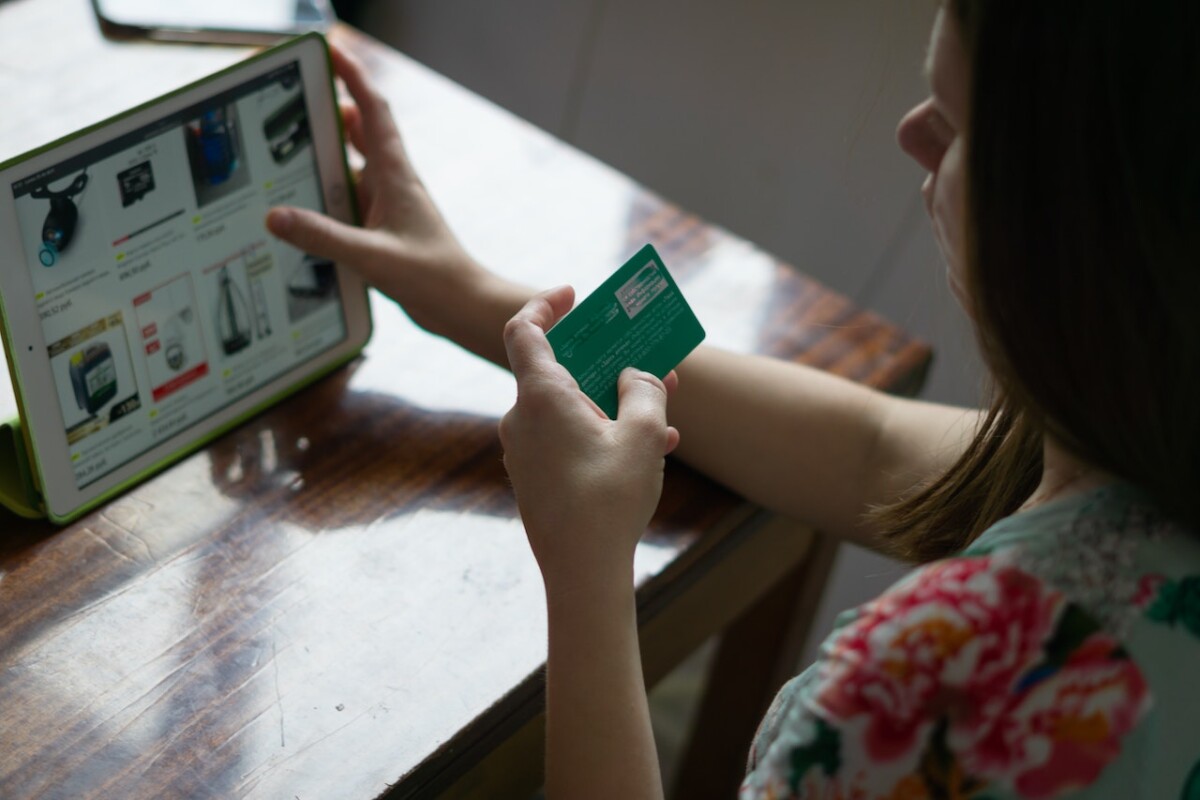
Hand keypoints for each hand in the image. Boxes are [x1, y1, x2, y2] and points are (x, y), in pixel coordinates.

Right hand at [265, 43, 483, 339]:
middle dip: (330, 113)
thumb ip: (324, 237)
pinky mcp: (386, 229)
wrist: (463, 306)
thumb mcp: (372, 257)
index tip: (331, 52)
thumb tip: (276, 216)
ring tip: (286, 153)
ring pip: (353, 167)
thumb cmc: (433, 279)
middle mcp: (393, 184)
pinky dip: (330, 196)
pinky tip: (305, 209)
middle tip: (295, 104)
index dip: (353, 77)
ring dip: (327, 156)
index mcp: (396, 176)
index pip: (373, 111)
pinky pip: (352, 201)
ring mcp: (390, 206)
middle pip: (360, 133)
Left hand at [499, 287, 679, 590]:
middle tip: (641, 357)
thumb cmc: (609, 500)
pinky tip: (648, 450)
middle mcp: (522, 419)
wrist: (582, 572)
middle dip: (603, 362)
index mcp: (540, 397)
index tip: (572, 294)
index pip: (524, 330)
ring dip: (611, 402)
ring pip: (568, 408)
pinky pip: (565, 438)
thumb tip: (637, 375)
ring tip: (661, 411)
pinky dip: (601, 433)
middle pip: (557, 370)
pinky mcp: (534, 477)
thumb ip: (645, 391)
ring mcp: (524, 450)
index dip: (545, 304)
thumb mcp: (644, 435)